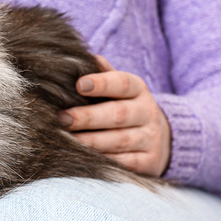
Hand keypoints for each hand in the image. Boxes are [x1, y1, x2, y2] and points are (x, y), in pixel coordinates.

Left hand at [59, 56, 171, 176]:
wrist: (158, 139)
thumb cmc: (124, 107)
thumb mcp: (119, 89)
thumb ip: (103, 74)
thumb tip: (86, 57)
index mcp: (138, 90)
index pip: (123, 83)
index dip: (102, 83)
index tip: (80, 85)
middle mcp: (146, 113)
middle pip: (118, 114)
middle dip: (88, 117)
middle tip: (62, 118)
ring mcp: (149, 139)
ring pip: (119, 141)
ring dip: (90, 142)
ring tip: (65, 140)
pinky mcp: (148, 162)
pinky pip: (123, 163)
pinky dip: (102, 161)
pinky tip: (82, 157)